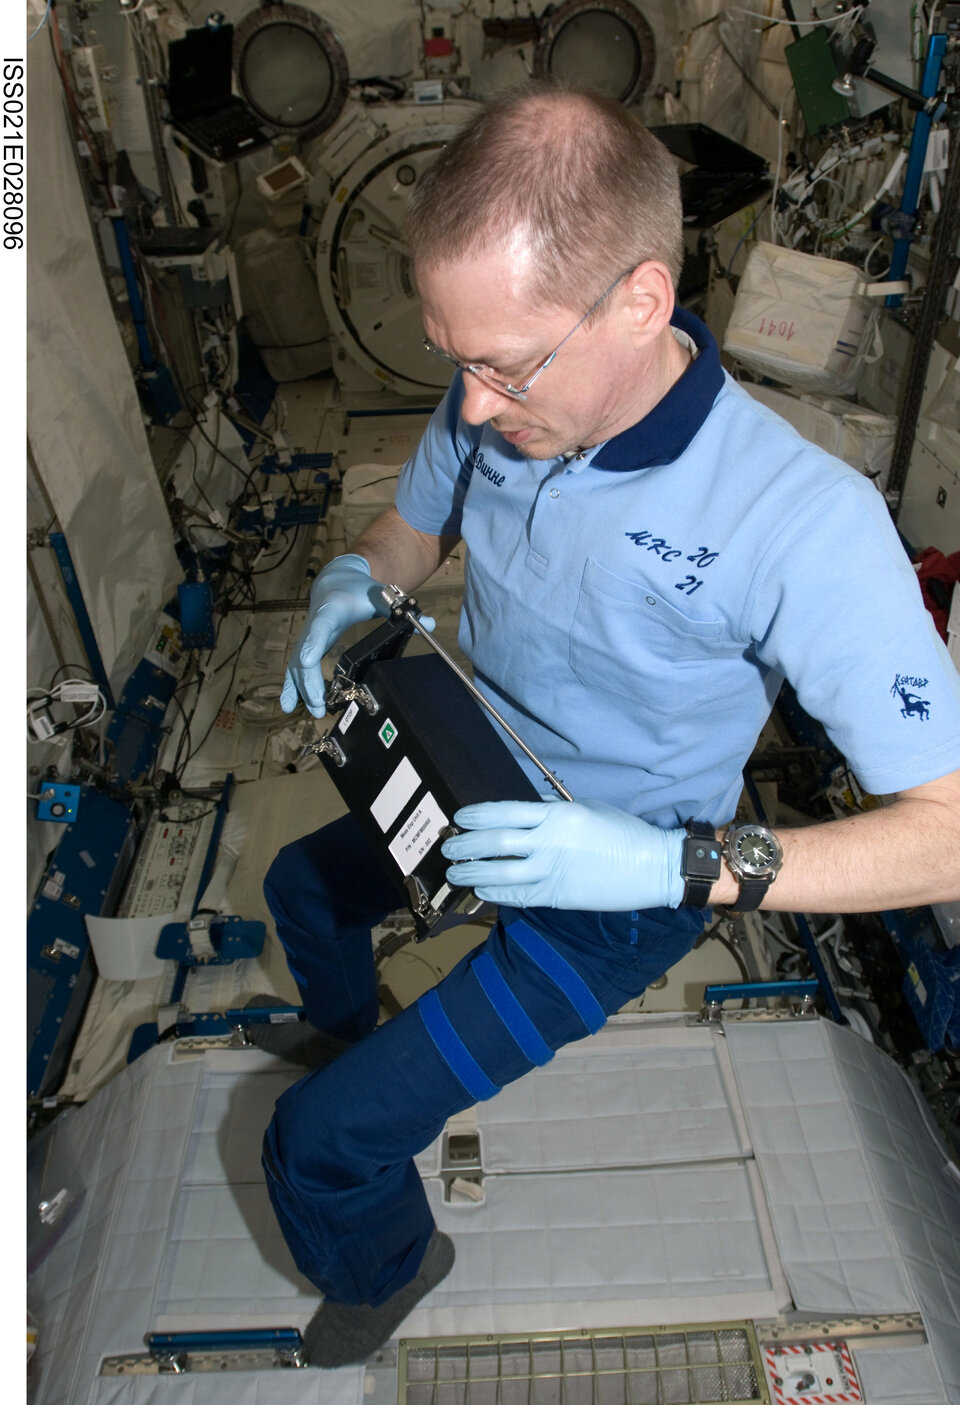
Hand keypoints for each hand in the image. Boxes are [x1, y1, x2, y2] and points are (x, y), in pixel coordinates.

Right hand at [280, 555, 433, 716]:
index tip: (307, 660)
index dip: (313, 644)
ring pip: (297, 665)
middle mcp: (315, 625)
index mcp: (331, 610)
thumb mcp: (378, 595)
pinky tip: (289, 706)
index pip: (320, 627)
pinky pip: (295, 668)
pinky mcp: (306, 647)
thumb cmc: (357, 590)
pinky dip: (291, 687)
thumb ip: (399, 609)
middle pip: (305, 654)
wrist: (335, 582)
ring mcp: (308, 637)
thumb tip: (428, 623)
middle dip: (309, 680)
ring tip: (315, 710)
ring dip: (301, 689)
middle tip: (319, 703)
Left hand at [441, 799, 685, 910]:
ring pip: (500, 873)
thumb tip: (522, 817)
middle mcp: (550, 842)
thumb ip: (552, 813)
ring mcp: (553, 871)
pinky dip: (495, 892)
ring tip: (454, 872)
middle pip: (496, 843)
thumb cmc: (622, 832)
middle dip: (467, 845)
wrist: (651, 866)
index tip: (460, 818)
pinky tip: (481, 888)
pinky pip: (518, 895)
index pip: (505, 813)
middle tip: (449, 847)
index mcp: (558, 815)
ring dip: (472, 872)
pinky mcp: (558, 896)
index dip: (478, 816)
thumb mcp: (587, 809)